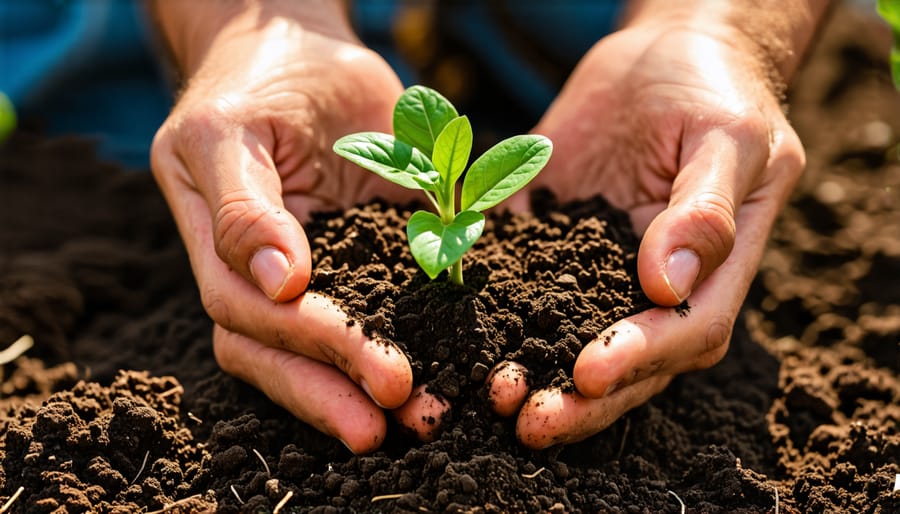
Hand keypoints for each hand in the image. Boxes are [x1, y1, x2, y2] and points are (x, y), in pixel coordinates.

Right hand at [149, 2, 445, 452]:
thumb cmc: (262, 78)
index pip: (247, 310)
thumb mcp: (234, 127)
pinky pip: (367, 311)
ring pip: (309, 351)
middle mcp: (247, 270)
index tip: (379, 367)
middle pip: (274, 350)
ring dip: (359, 388)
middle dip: (334, 388)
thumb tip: (277, 283)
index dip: (310, 343)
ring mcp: (295, 272)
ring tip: (421, 418)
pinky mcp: (348, 261)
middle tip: (399, 417)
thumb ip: (245, 207)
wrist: (295, 50)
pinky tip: (443, 372)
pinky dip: (398, 342)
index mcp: (212, 240)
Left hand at [489, 11, 809, 447]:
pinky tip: (455, 337)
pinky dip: (491, 315)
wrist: (665, 57)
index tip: (589, 371)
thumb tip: (666, 286)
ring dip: (533, 374)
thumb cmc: (711, 91)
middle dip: (581, 400)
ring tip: (488, 396)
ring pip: (570, 339)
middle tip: (527, 420)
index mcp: (714, 273)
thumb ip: (704, 212)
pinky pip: (522, 288)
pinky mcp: (553, 248)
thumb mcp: (726, 138)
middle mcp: (656, 289)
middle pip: (628, 363)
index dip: (640, 359)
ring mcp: (600, 273)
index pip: (686, 334)